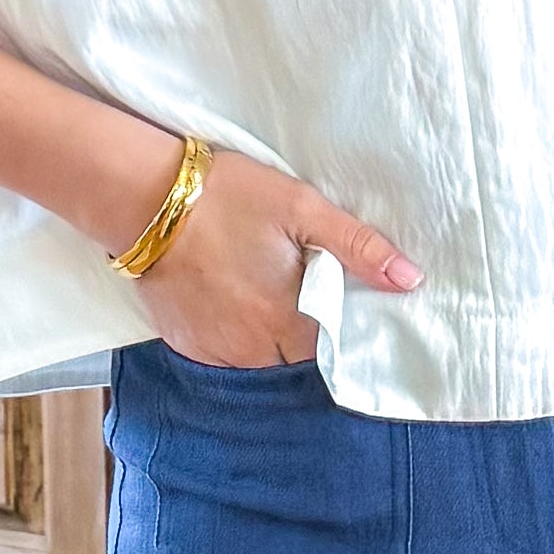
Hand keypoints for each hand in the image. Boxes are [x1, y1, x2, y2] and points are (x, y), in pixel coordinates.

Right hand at [135, 149, 419, 367]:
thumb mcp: (302, 208)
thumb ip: (358, 247)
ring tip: (257, 285)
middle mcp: (252, 349)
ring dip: (266, 333)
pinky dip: (230, 332)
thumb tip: (409, 280)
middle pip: (295, 355)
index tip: (331, 296)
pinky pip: (222, 352)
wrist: (144, 197)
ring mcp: (214, 351)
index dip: (336, 322)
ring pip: (258, 357)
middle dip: (302, 328)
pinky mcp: (184, 344)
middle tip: (291, 282)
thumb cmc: (228, 196)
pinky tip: (225, 294)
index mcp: (288, 321)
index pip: (332, 346)